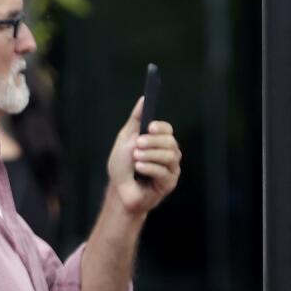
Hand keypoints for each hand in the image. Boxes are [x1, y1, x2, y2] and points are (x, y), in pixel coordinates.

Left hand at [105, 98, 180, 214]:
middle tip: (137, 144)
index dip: (160, 127)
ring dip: (150, 155)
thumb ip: (136, 119)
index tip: (148, 127)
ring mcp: (171, 168)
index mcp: (159, 141)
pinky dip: (150, 168)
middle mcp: (169, 153)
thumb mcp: (126, 139)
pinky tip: (139, 168)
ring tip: (135, 158)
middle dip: (153, 142)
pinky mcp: (169, 183)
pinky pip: (165, 172)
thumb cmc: (122, 166)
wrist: (119, 191)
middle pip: (170, 142)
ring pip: (169, 156)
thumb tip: (144, 99)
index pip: (167, 130)